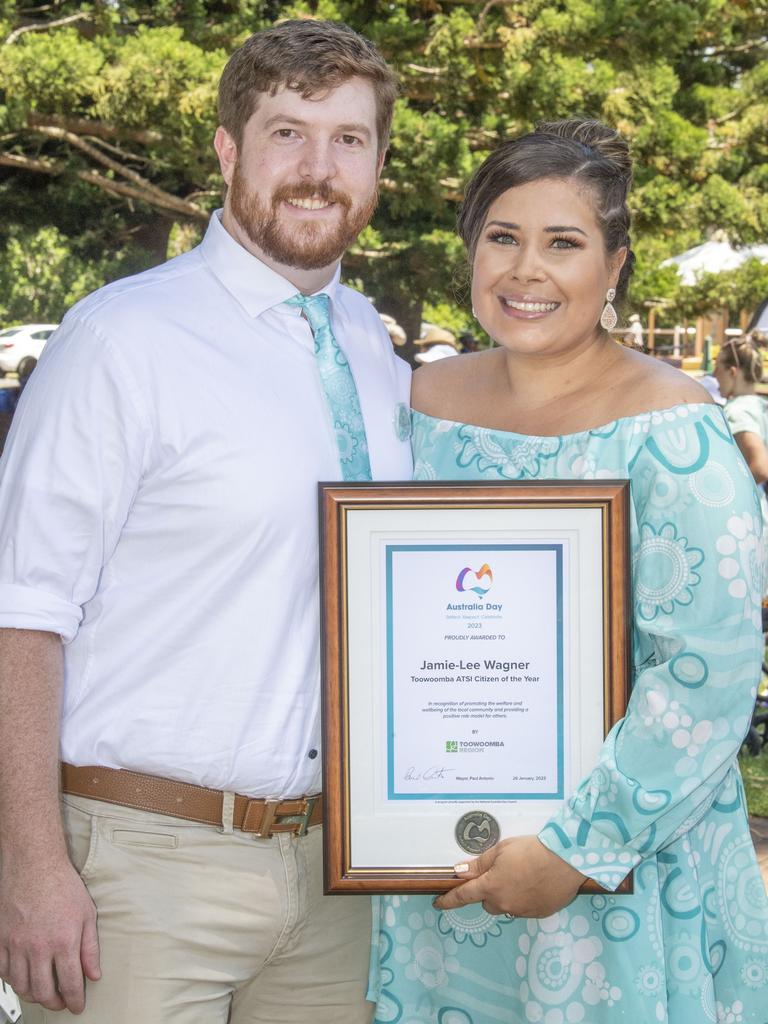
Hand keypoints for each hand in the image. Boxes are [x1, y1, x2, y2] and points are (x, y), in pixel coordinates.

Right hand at [0, 857, 99, 1012]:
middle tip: (61, 1003)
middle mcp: (39, 948)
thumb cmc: (62, 885)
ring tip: (44, 993)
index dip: (75, 1001)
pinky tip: (24, 978)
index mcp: (64, 942)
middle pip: (44, 992)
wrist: (34, 865)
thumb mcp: (87, 914)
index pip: (70, 984)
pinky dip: (14, 981)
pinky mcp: (1, 940)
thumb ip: (90, 948)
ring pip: (22, 986)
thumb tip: (94, 974)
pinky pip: (4, 973)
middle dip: (55, 1003)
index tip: (77, 1006)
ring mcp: (17, 945)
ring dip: (34, 995)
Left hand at [433, 835, 585, 917]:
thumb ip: (480, 864)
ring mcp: (522, 911)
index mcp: (491, 887)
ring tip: (523, 876)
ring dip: (508, 895)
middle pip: (488, 902)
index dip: (448, 900)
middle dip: (490, 891)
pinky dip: (525, 899)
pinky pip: (524, 908)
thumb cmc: (530, 850)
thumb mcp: (501, 850)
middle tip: (502, 873)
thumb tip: (460, 872)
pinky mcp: (539, 914)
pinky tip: (535, 884)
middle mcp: (504, 903)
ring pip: (506, 905)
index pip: (463, 896)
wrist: (565, 860)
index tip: (438, 903)